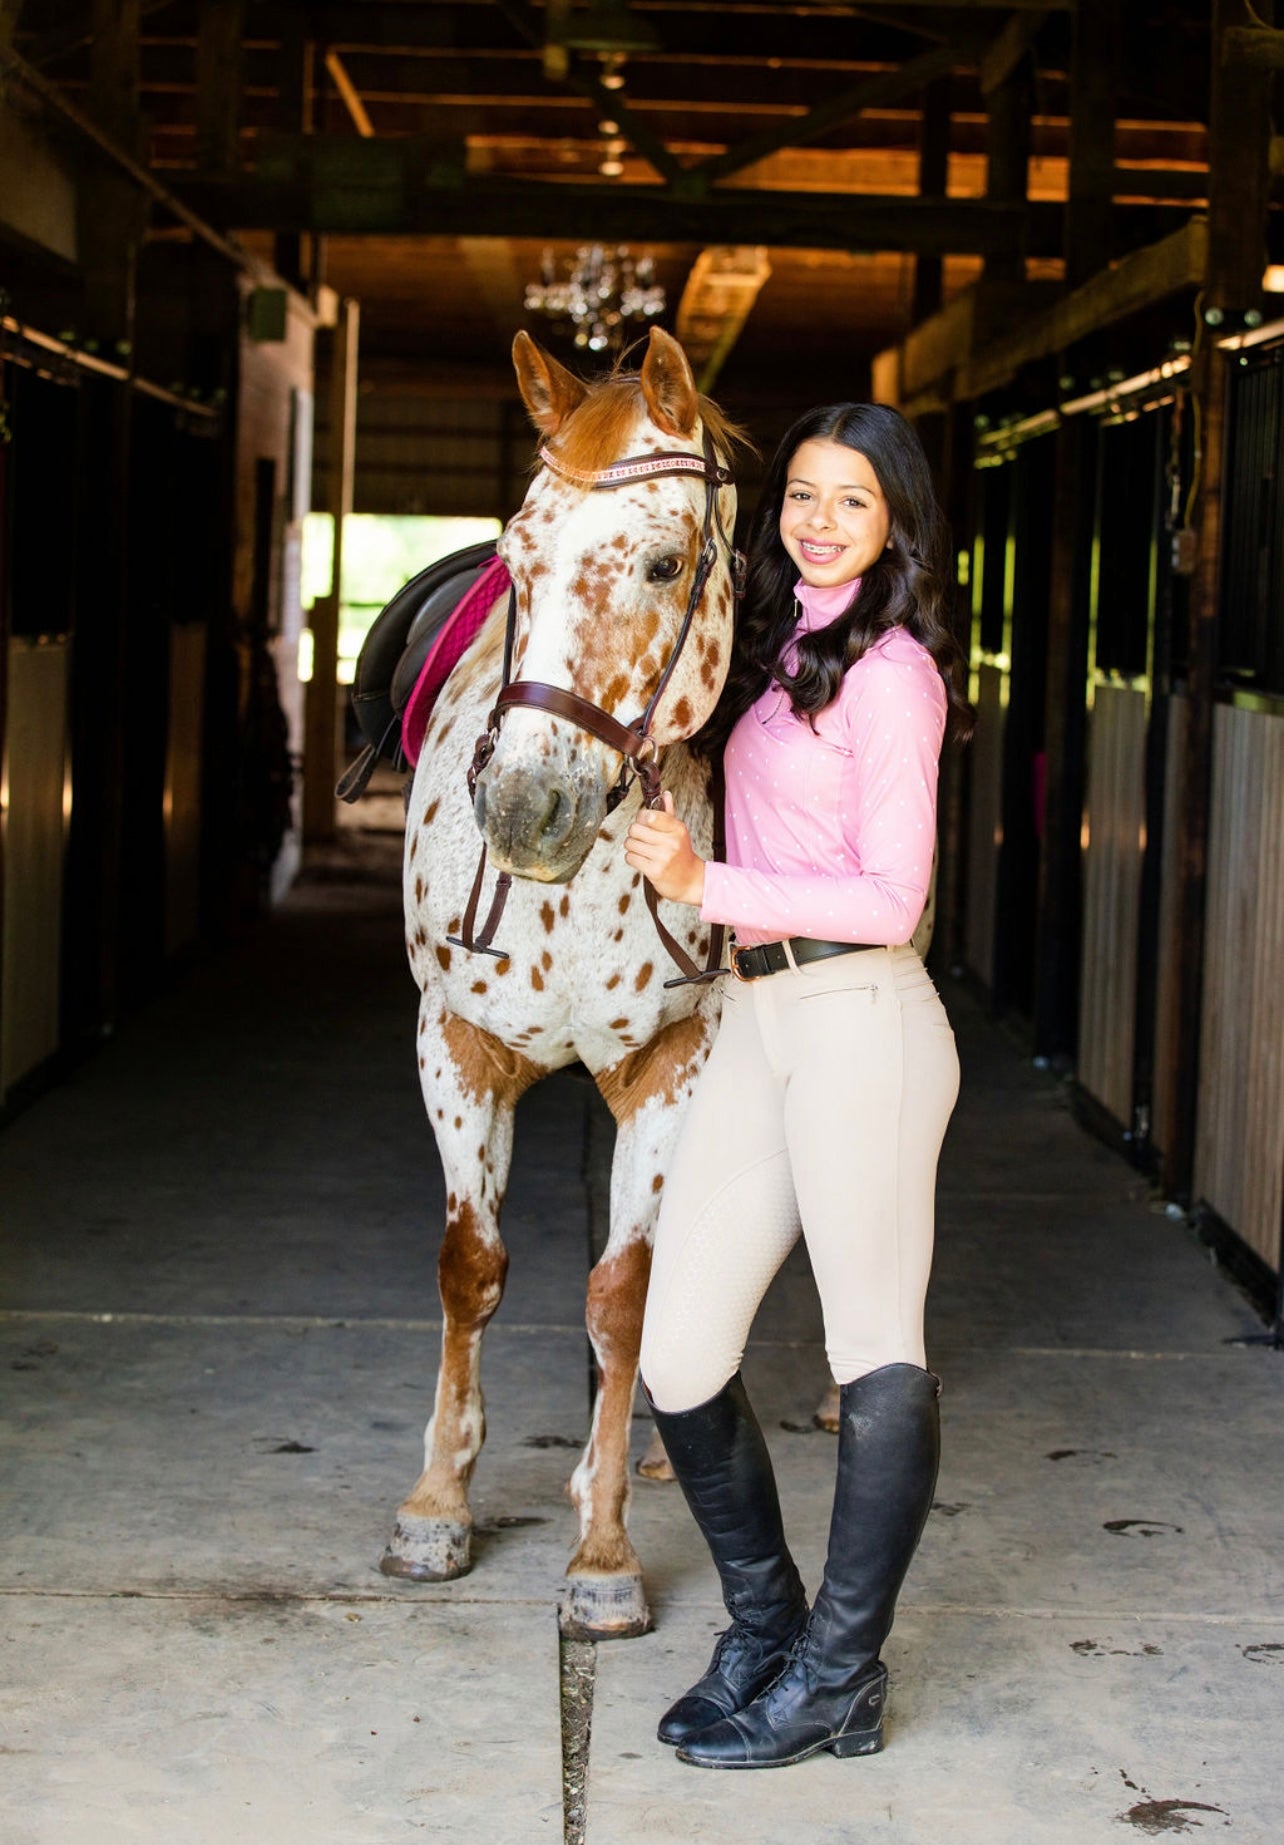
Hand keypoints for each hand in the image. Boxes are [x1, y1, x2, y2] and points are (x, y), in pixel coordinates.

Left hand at [624, 791, 705, 907]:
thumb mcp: (679, 832)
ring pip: (630, 843)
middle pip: (635, 829)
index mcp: (677, 828)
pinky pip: (631, 858)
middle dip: (634, 834)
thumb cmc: (682, 855)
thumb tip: (665, 794)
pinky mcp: (654, 871)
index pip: (649, 815)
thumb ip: (669, 813)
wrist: (690, 880)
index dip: (641, 818)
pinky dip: (632, 858)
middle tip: (642, 838)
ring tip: (643, 850)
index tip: (644, 822)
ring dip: (632, 847)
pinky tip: (642, 859)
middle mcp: (670, 842)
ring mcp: (662, 857)